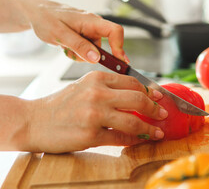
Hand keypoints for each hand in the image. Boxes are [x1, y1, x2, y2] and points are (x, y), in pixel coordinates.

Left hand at [15, 0, 126, 62]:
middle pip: (106, 45)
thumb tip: (96, 58)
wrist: (36, 12)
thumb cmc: (46, 18)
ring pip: (94, 51)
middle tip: (75, 55)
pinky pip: (87, 51)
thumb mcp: (60, 35)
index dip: (120, 47)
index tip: (119, 61)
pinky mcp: (85, 37)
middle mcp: (94, 25)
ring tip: (65, 47)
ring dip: (81, 55)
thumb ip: (79, 46)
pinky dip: (77, 53)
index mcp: (91, 21)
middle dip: (93, 56)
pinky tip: (66, 47)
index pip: (116, 31)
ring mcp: (89, 31)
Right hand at [25, 71, 166, 152]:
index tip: (159, 98)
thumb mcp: (84, 86)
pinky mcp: (90, 135)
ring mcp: (94, 115)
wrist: (34, 121)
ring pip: (133, 122)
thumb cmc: (61, 104)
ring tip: (157, 133)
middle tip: (163, 114)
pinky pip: (120, 139)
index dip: (150, 92)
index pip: (133, 82)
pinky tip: (140, 141)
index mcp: (97, 78)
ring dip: (149, 129)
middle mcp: (97, 94)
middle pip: (138, 100)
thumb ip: (109, 88)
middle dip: (155, 109)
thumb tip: (139, 96)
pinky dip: (134, 141)